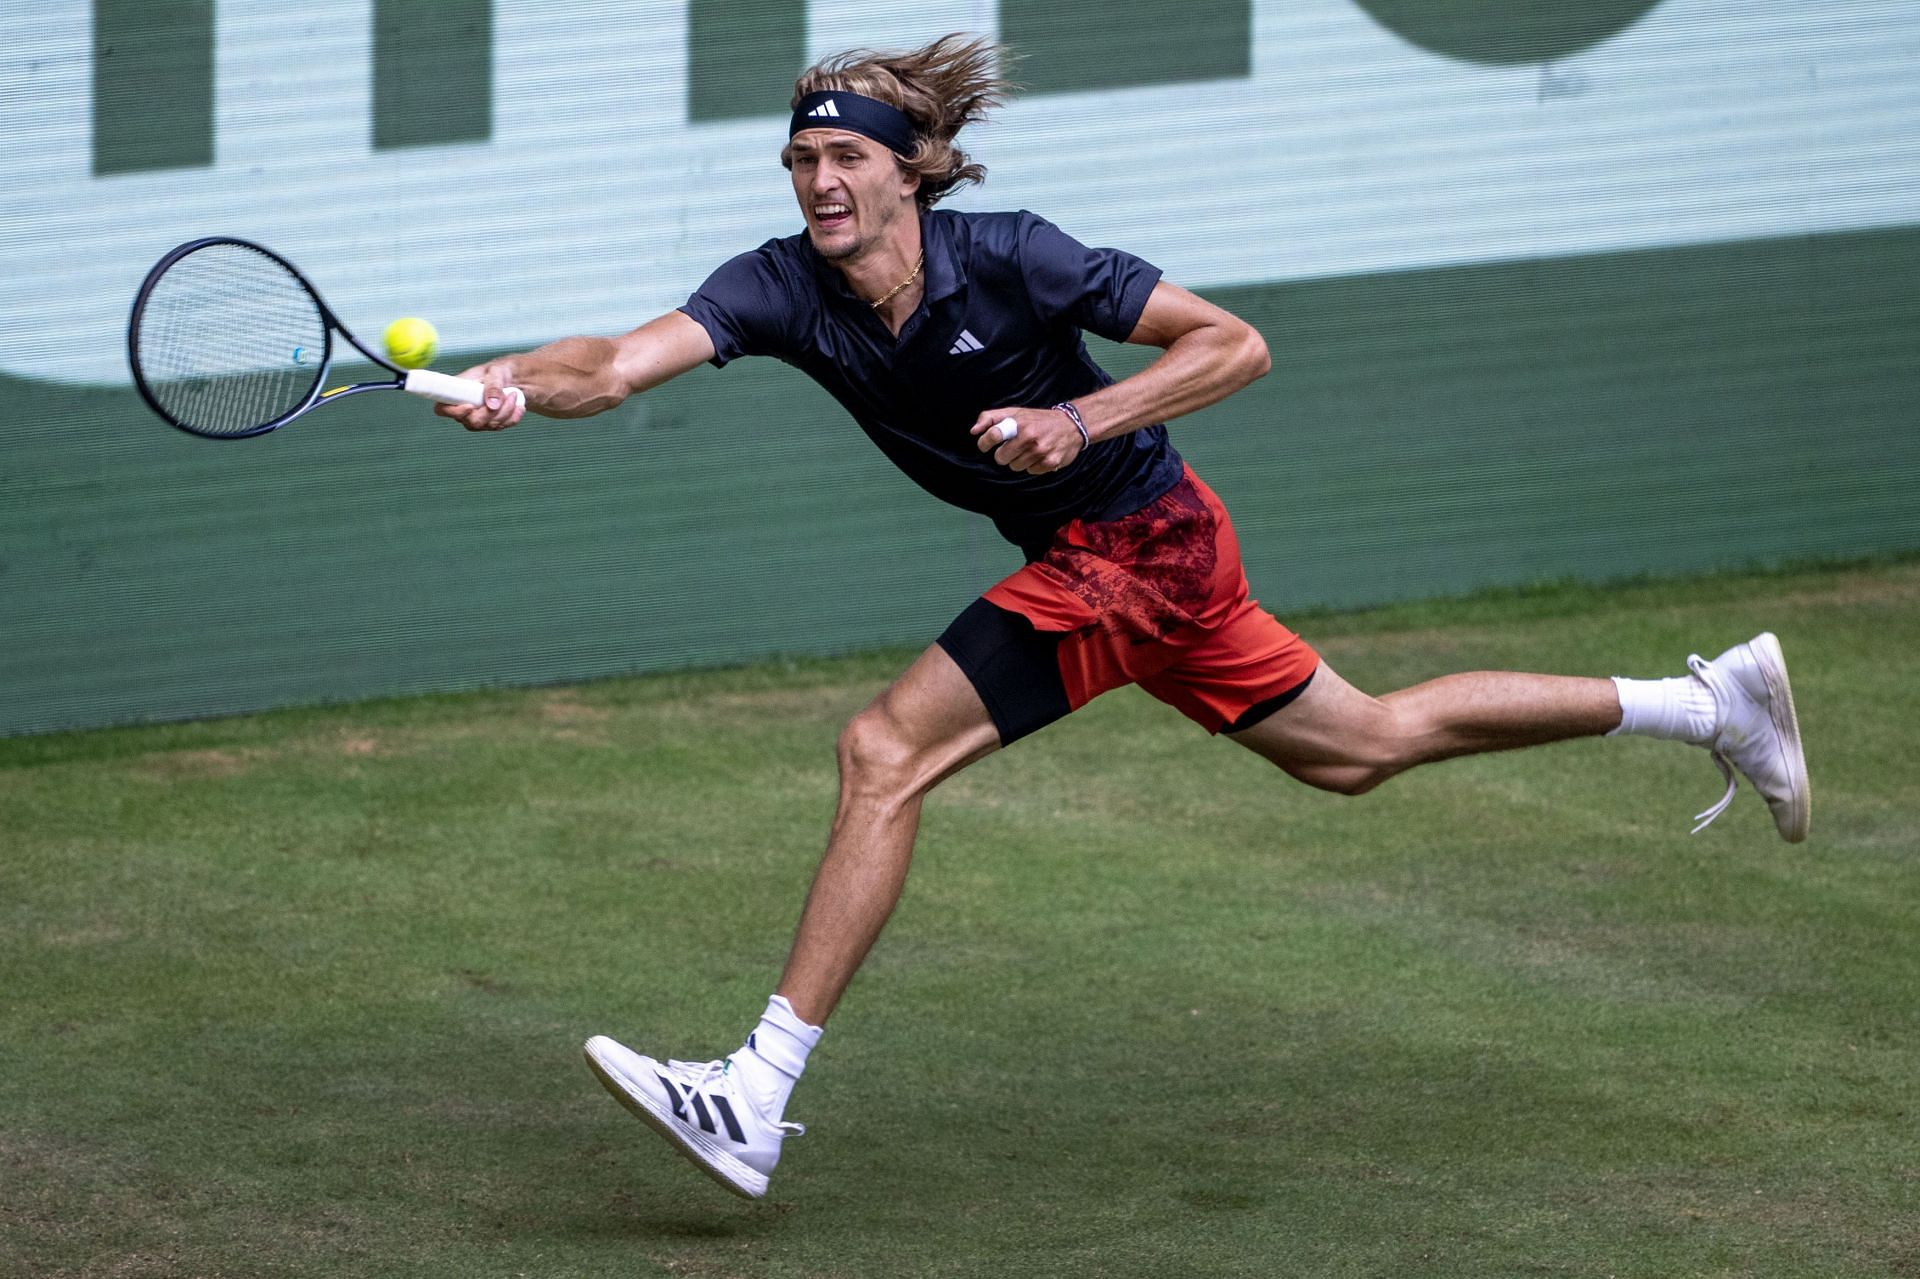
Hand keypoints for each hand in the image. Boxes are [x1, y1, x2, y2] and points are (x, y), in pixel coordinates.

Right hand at [435, 360, 526, 431]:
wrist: (513, 379)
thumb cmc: (498, 371)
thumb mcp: (496, 372)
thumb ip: (493, 386)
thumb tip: (492, 405)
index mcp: (456, 392)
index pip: (443, 409)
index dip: (453, 412)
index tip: (470, 406)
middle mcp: (464, 409)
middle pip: (471, 422)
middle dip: (491, 411)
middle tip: (507, 395)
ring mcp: (477, 419)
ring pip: (489, 425)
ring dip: (506, 410)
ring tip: (513, 393)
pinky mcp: (491, 424)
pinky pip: (502, 426)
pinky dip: (513, 416)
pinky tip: (518, 405)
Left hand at [969, 406, 1084, 473]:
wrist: (1072, 425)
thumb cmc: (1038, 419)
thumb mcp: (1015, 412)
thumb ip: (991, 418)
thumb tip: (974, 431)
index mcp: (1019, 422)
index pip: (993, 434)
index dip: (985, 442)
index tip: (985, 445)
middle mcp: (1030, 436)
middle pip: (1001, 458)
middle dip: (1004, 454)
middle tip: (1013, 447)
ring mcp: (1041, 451)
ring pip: (1014, 467)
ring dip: (1018, 460)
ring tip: (1028, 450)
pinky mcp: (1050, 463)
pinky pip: (1030, 471)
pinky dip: (1032, 466)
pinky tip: (1039, 456)